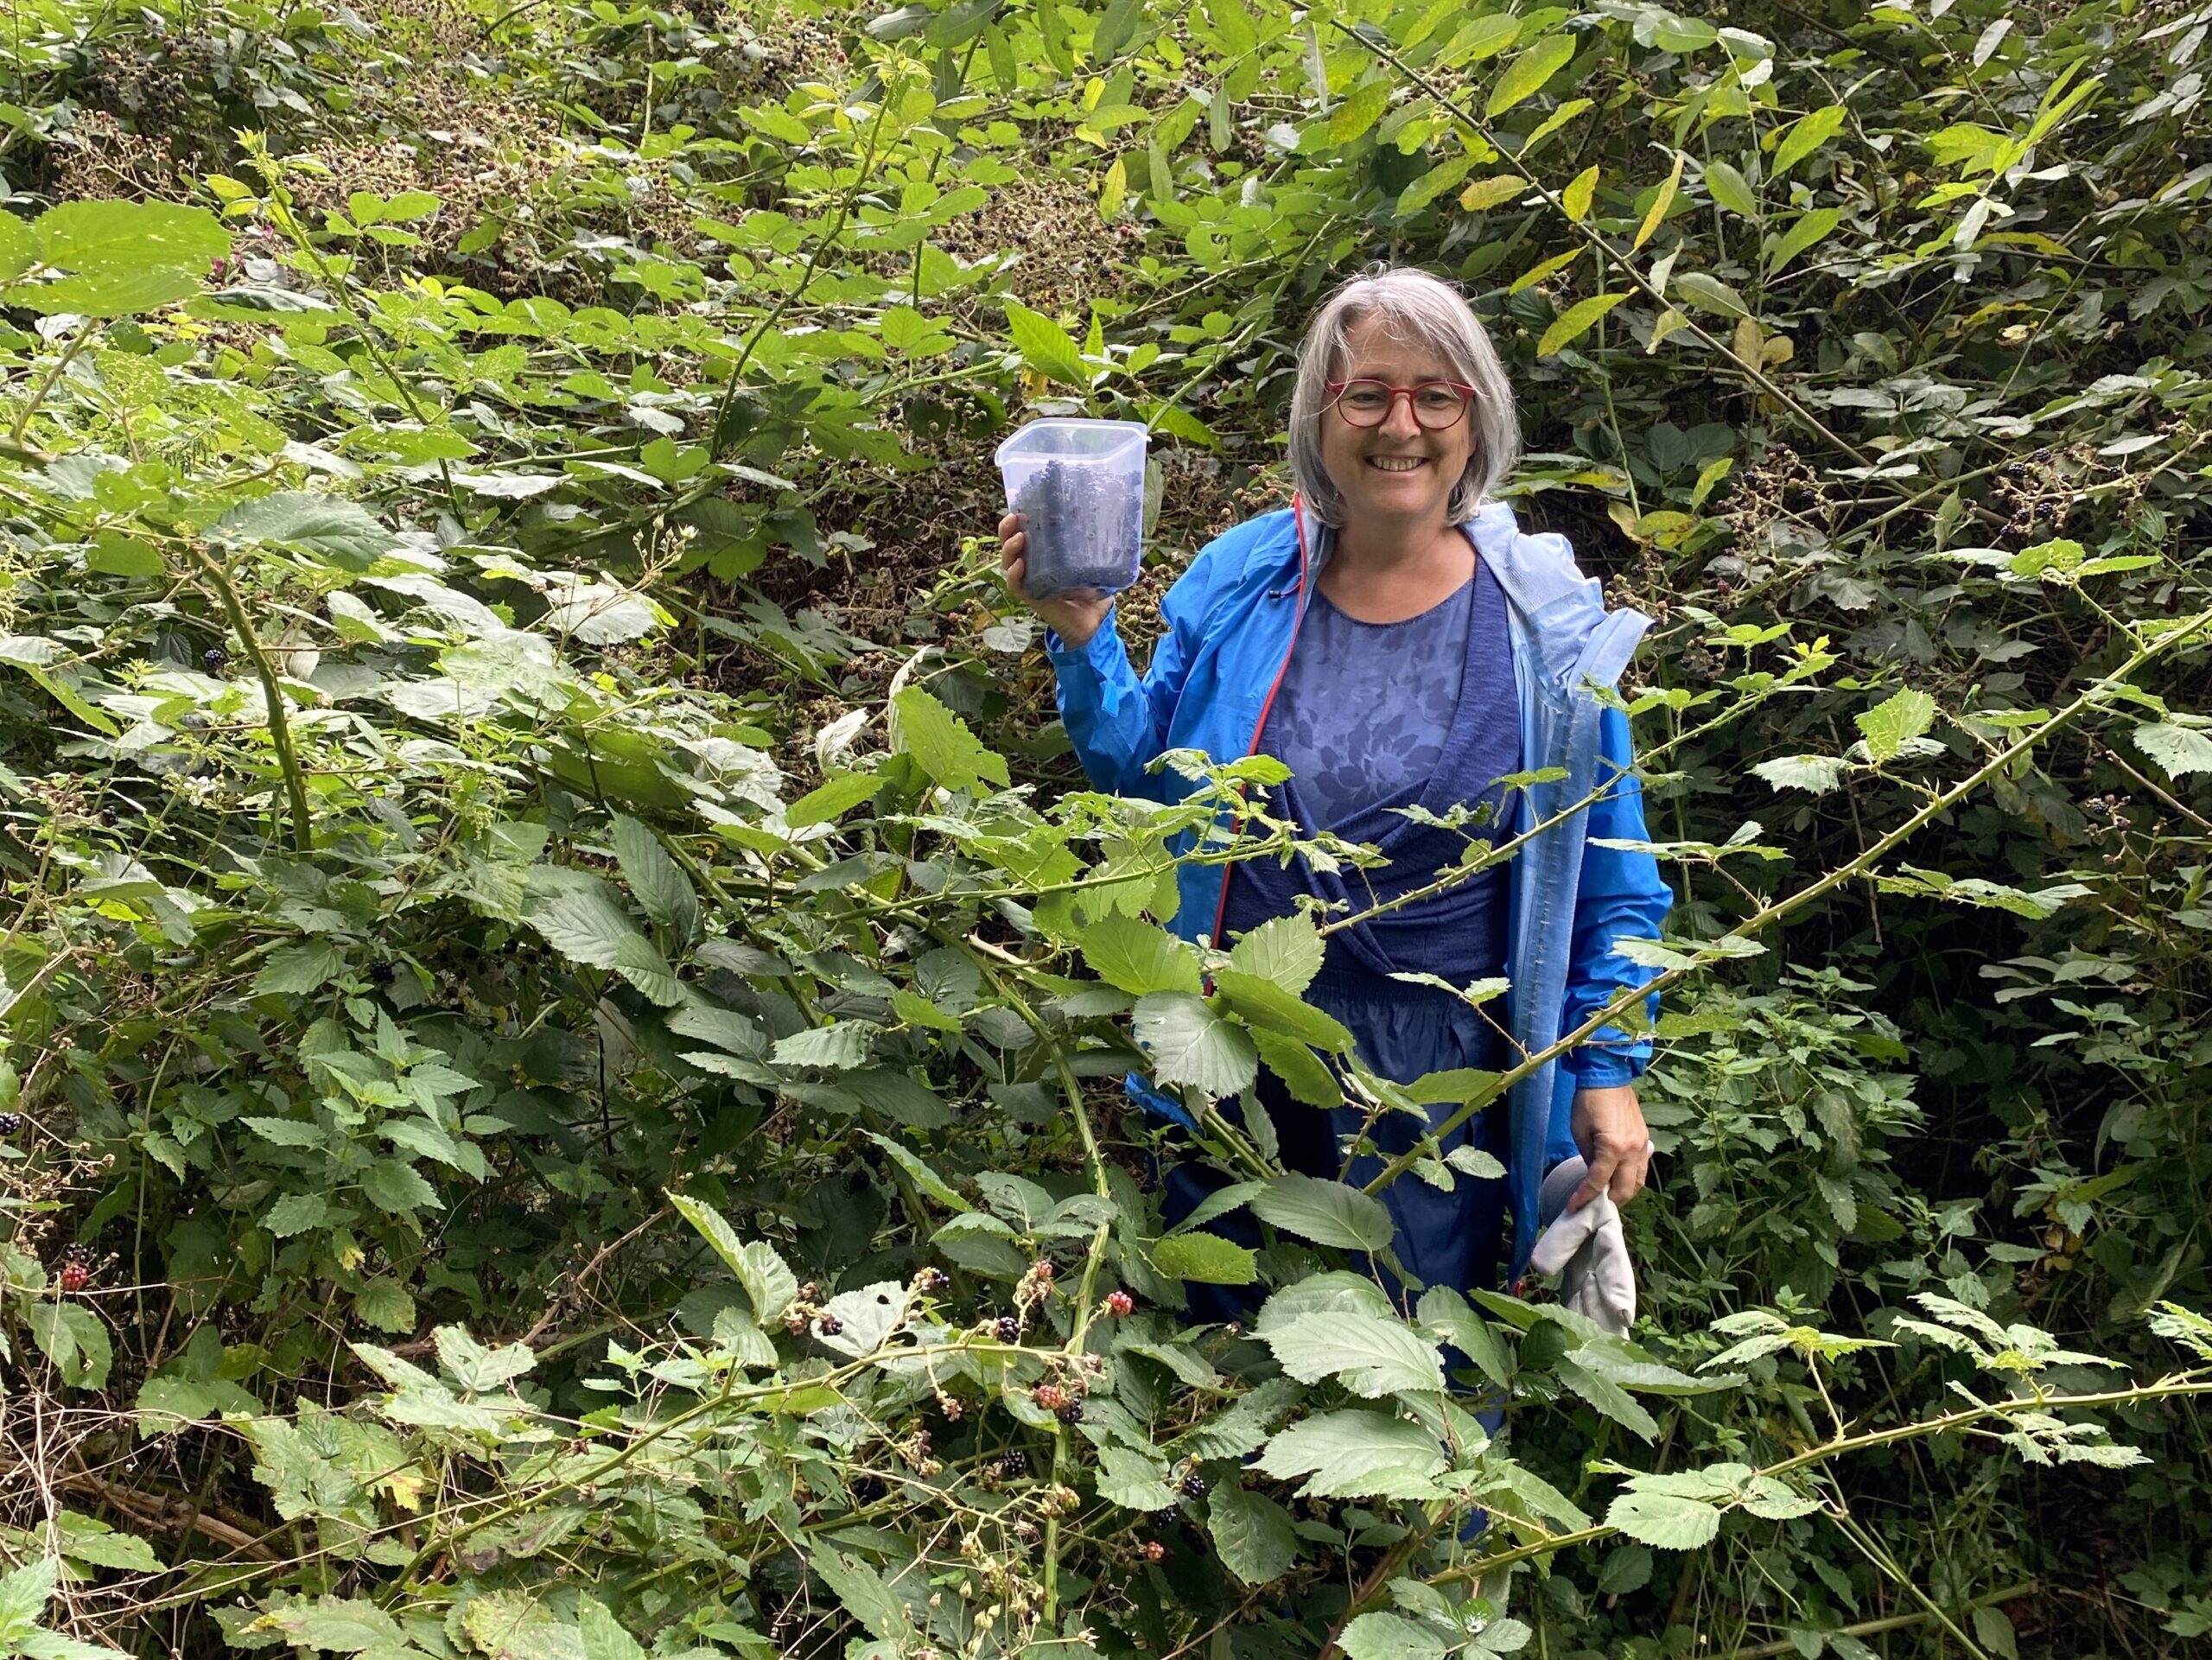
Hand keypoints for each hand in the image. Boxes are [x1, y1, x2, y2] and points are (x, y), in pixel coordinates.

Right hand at [998, 512, 1113, 648]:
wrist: (1092, 624)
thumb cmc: (1093, 593)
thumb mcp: (1094, 565)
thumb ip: (1098, 548)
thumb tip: (1114, 524)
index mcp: (1043, 557)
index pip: (1025, 535)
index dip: (1018, 521)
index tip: (1020, 506)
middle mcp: (1032, 568)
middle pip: (1011, 546)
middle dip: (1007, 530)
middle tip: (1013, 516)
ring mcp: (1029, 582)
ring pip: (1009, 563)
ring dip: (1009, 549)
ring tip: (1018, 537)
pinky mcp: (1031, 598)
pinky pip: (1016, 585)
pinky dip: (1015, 574)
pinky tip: (1020, 565)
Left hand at [1568, 1085, 1650, 1211]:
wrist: (1609, 1077)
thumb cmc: (1588, 1101)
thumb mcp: (1579, 1131)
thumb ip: (1589, 1157)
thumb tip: (1594, 1175)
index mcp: (1612, 1147)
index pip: (1598, 1182)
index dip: (1584, 1197)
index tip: (1573, 1207)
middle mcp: (1631, 1150)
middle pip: (1624, 1189)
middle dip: (1608, 1202)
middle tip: (1592, 1207)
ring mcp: (1642, 1146)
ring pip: (1638, 1182)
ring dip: (1623, 1194)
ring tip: (1607, 1197)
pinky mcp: (1644, 1140)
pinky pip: (1642, 1169)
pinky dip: (1632, 1180)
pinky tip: (1620, 1181)